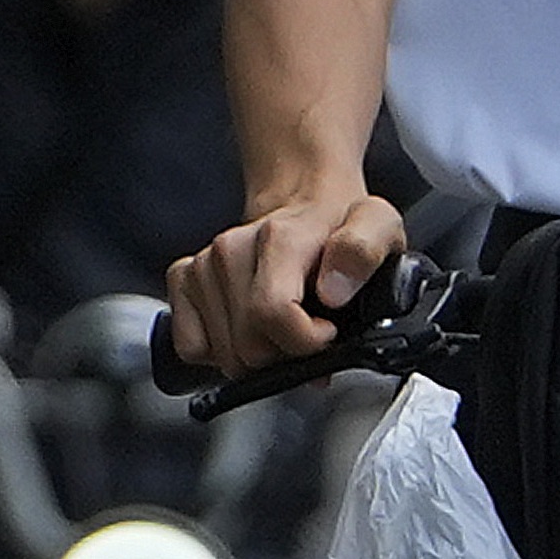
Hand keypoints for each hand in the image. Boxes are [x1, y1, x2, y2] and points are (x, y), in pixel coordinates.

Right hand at [168, 188, 404, 378]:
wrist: (306, 204)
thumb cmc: (338, 226)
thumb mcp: (378, 226)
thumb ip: (363, 251)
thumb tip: (332, 290)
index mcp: (279, 238)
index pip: (272, 314)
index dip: (306, 342)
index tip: (327, 331)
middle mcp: (231, 248)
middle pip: (248, 347)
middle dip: (285, 354)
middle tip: (307, 329)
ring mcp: (203, 265)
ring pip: (223, 354)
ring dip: (258, 354)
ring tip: (282, 325)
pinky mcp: (182, 279)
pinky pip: (192, 347)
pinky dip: (222, 352)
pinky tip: (248, 328)